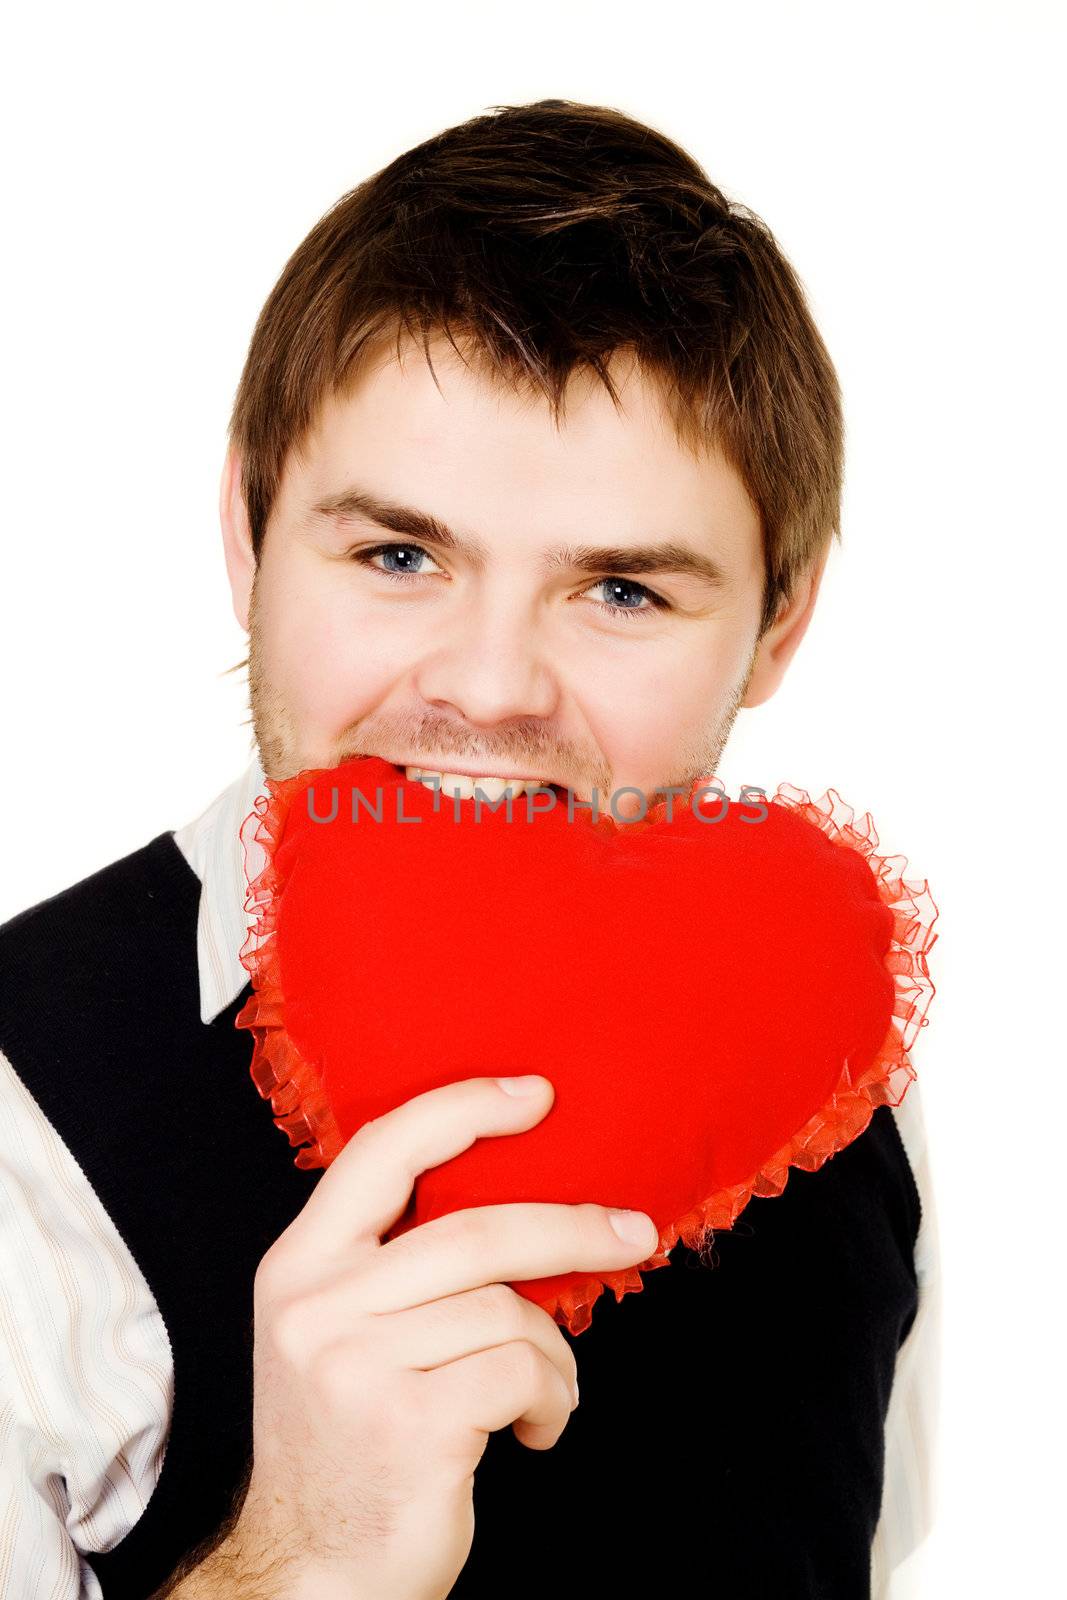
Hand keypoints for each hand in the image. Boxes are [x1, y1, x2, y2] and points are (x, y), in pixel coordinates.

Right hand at [227, 1074, 657, 1599]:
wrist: (312, 1574)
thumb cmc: (349, 1444)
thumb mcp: (338, 1334)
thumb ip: (396, 1266)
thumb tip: (523, 1203)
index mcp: (298, 1265)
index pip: (380, 1150)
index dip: (463, 1107)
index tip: (536, 1094)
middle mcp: (317, 1305)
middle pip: (475, 1231)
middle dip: (571, 1228)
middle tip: (633, 1230)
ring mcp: (358, 1364)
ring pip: (508, 1310)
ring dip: (554, 1354)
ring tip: (547, 1392)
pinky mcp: (410, 1423)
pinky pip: (523, 1372)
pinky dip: (552, 1398)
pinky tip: (535, 1429)